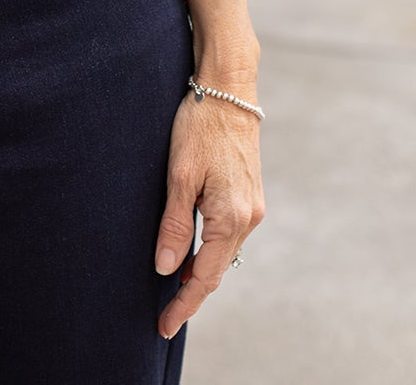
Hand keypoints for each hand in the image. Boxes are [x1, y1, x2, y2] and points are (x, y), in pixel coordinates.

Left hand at [153, 87, 264, 340]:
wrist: (229, 90)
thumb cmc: (200, 126)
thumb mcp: (179, 175)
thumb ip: (175, 225)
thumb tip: (167, 270)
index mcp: (231, 218)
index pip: (206, 277)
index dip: (183, 304)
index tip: (164, 326)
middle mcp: (248, 218)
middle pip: (217, 270)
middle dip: (190, 294)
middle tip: (164, 317)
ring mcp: (252, 207)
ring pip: (224, 253)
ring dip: (201, 271)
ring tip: (172, 289)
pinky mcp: (249, 195)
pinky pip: (228, 235)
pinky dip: (210, 250)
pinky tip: (192, 252)